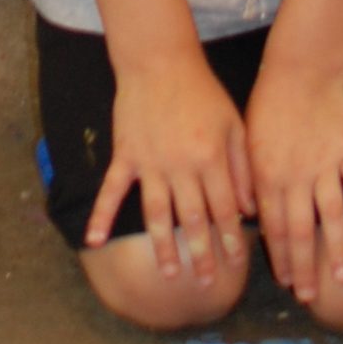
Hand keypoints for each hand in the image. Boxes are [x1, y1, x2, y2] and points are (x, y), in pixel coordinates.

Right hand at [87, 54, 254, 287]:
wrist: (159, 59)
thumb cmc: (202, 90)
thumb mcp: (233, 123)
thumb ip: (243, 166)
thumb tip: (248, 209)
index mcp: (210, 157)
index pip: (223, 208)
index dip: (230, 238)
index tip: (235, 265)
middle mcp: (180, 165)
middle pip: (193, 219)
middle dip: (202, 253)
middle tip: (207, 284)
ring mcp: (150, 162)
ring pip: (158, 214)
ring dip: (164, 246)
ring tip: (170, 273)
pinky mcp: (125, 154)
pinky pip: (111, 190)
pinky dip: (101, 215)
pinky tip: (94, 240)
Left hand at [245, 61, 342, 299]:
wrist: (301, 68)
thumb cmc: (270, 103)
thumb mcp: (247, 140)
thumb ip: (249, 180)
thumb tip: (249, 217)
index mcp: (267, 175)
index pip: (274, 227)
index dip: (280, 257)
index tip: (286, 281)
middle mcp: (296, 176)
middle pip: (302, 230)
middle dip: (305, 266)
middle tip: (310, 295)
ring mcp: (325, 164)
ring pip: (333, 216)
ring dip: (339, 249)